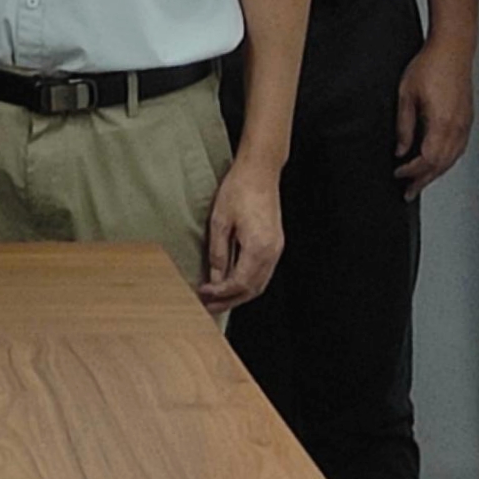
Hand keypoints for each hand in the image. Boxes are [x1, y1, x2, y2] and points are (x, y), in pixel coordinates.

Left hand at [196, 156, 284, 309]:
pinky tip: (232, 282)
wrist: (260, 171)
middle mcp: (272, 252)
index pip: (239, 283)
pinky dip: (247, 282)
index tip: (203, 295)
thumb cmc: (240, 188)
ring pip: (259, 284)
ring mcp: (276, 249)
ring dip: (238, 294)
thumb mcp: (220, 220)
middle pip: (252, 289)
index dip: (220, 294)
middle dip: (229, 301)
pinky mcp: (275, 244)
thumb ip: (218, 252)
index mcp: (259, 248)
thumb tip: (214, 277)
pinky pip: (262, 272)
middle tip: (207, 307)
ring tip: (217, 299)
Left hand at [392, 36, 474, 189]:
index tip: (398, 176)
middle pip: (441, 165)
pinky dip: (445, 161)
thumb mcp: (406, 95)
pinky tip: (437, 162)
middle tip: (409, 191)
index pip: (427, 160)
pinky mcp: (467, 120)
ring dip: (435, 173)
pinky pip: (457, 149)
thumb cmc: (430, 65)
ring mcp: (465, 125)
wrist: (452, 49)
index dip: (411, 172)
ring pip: (451, 160)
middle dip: (423, 180)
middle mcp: (457, 128)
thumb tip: (400, 149)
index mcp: (441, 123)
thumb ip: (403, 126)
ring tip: (420, 181)